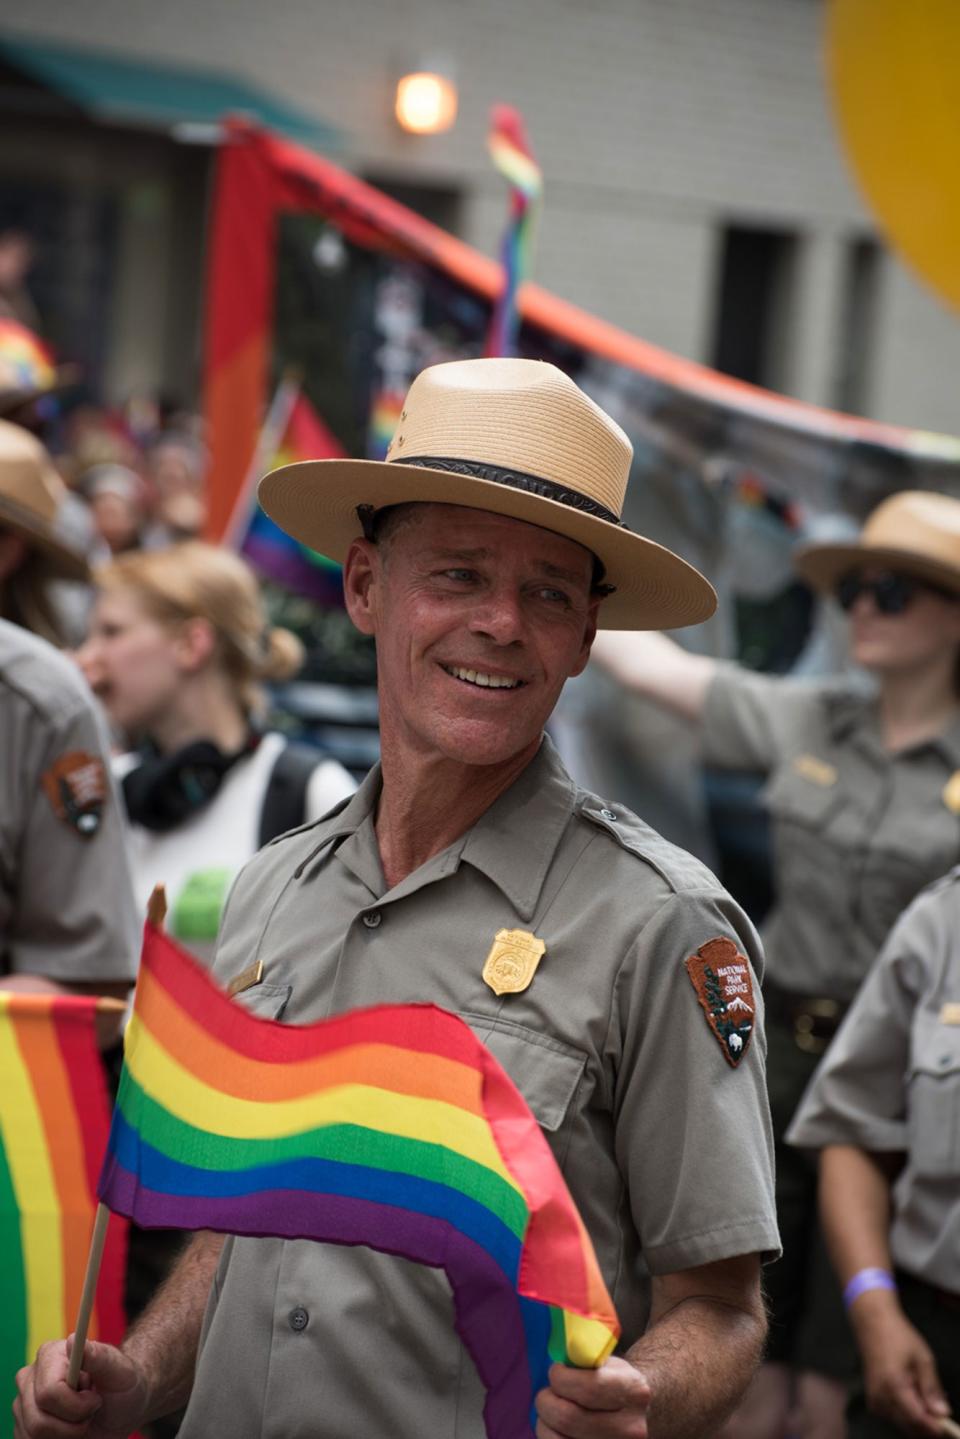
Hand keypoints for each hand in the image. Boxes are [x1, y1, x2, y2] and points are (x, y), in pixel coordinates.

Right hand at [14, 1336, 147, 1437]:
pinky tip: (70, 1430)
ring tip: (82, 1419)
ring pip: (34, 1436)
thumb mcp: (120, 1371)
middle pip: (38, 1420)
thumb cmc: (122, 1385)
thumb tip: (73, 1338)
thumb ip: (98, 1356)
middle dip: (73, 1425)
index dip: (77, 1405)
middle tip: (92, 1412)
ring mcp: (23, 1404)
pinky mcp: (22, 1426)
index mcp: (50, 1355)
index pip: (49, 1393)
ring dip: (67, 1436)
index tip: (96, 1400)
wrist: (121, 1409)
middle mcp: (30, 1378)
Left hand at [535, 1357, 651, 1437]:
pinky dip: (550, 1437)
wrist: (641, 1412)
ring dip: (545, 1424)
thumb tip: (557, 1360)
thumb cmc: (615, 1381)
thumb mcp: (608, 1363)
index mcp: (634, 1391)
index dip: (561, 1378)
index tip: (555, 1371)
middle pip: (569, 1418)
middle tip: (546, 1394)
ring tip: (550, 1413)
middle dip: (547, 1402)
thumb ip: (584, 1360)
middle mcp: (630, 1428)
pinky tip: (555, 1429)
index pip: (589, 1388)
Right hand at [858, 1307, 950, 1436]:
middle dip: (927, 1424)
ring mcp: (874, 1400)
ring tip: (927, 1398)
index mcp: (893, 1386)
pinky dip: (907, 1414)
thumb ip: (932, 1388)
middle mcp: (880, 1398)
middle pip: (909, 1426)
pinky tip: (913, 1397)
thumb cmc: (898, 1336)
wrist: (872, 1322)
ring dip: (918, 1419)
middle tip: (940, 1409)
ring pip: (902, 1424)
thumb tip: (943, 1413)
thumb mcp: (923, 1358)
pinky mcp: (872, 1400)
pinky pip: (894, 1417)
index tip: (948, 1426)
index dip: (934, 1426)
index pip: (917, 1419)